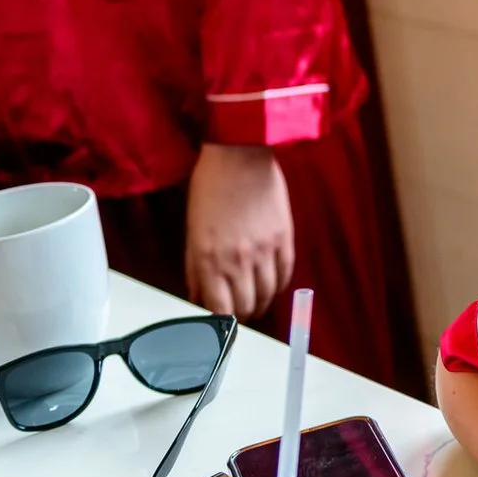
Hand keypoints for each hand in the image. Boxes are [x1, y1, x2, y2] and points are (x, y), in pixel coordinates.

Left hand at [184, 143, 294, 318]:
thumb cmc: (211, 187)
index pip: (218, 309)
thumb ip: (196, 269)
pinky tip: (272, 283)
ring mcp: (263, 250)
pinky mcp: (284, 238)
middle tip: (238, 311)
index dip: (220, 322)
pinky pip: (285, 274)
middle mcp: (236, 260)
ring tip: (256, 300)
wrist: (240, 154)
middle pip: (245, 307)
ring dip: (261, 302)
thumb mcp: (193, 231)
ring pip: (267, 295)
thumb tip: (199, 296)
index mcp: (207, 259)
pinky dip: (278, 284)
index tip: (220, 322)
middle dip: (241, 314)